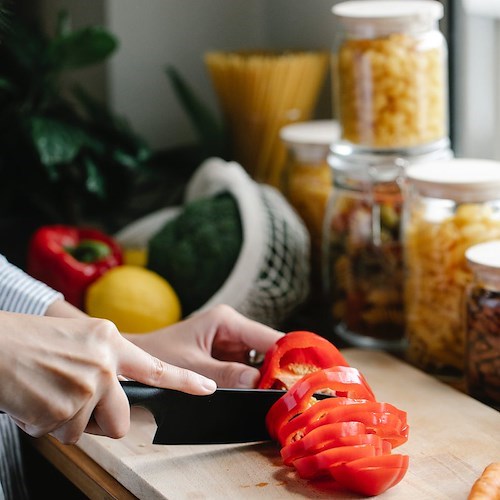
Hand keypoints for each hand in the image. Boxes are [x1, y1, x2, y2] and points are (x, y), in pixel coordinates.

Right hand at [0, 311, 215, 443]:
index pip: (156, 366)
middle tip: (77, 406)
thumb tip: (117, 390)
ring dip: (68, 421)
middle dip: (103, 421)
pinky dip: (48, 425)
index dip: (185, 380)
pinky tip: (35, 401)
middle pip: (123, 418)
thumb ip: (105, 360)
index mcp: (110, 340)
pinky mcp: (65, 410)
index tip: (208, 388)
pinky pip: (64, 435)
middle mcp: (104, 363)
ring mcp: (87, 386)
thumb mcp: (79, 338)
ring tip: (48, 394)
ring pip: (88, 430)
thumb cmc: (29, 341)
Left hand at [125, 305, 283, 387]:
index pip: (268, 337)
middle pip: (269, 349)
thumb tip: (259, 383)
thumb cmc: (156, 355)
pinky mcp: (226, 357)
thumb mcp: (191, 366)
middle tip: (296, 393)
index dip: (288, 355)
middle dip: (281, 369)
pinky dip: (257, 383)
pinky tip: (266, 396)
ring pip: (261, 361)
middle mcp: (232, 328)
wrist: (133, 360)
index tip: (304, 376)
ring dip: (270, 378)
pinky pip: (248, 369)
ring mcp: (231, 343)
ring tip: (284, 397)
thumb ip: (224, 375)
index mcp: (225, 321)